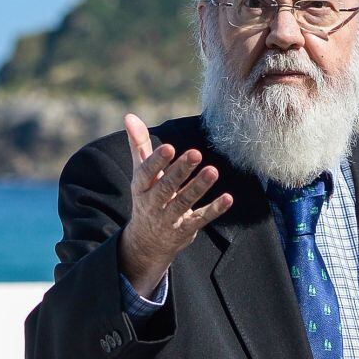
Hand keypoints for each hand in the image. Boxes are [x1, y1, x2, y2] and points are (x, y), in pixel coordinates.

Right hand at [118, 113, 232, 296]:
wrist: (146, 242)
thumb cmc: (146, 197)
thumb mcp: (140, 174)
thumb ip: (139, 145)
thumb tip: (129, 115)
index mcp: (140, 187)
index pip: (146, 173)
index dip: (157, 161)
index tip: (169, 147)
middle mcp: (152, 204)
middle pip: (166, 187)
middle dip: (181, 171)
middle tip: (196, 153)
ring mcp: (169, 218)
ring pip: (184, 202)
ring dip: (199, 187)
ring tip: (213, 171)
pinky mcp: (185, 229)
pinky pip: (201, 219)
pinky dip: (214, 209)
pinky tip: (228, 198)